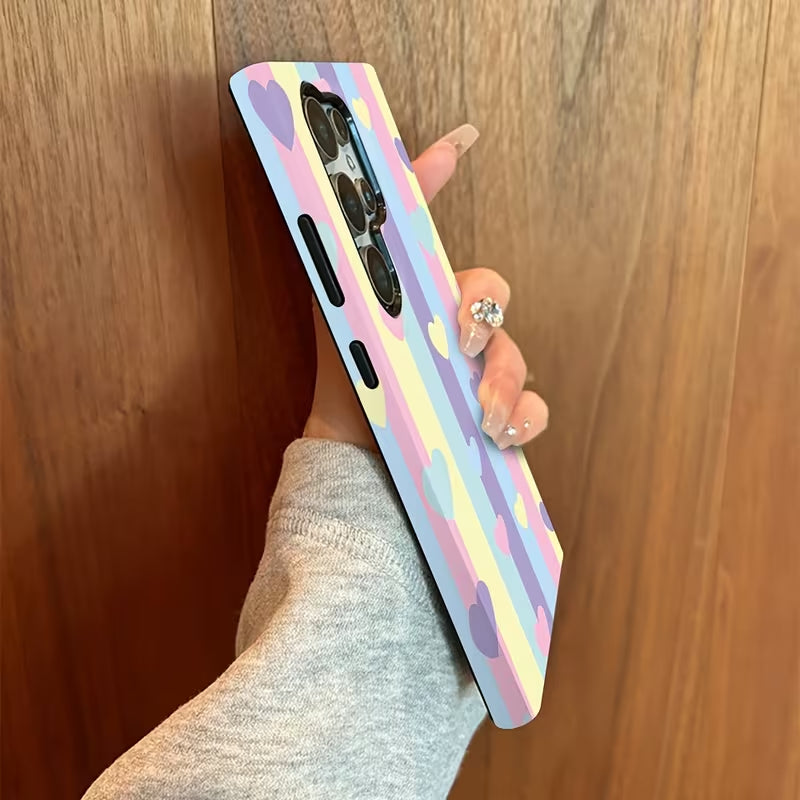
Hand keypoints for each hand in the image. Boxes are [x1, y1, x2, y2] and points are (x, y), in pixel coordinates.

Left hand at [303, 125, 548, 451]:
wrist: (356, 451)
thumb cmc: (352, 374)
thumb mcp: (341, 309)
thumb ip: (351, 255)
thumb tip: (338, 185)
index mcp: (422, 299)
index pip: (429, 226)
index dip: (438, 183)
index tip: (451, 140)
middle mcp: (455, 328)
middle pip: (491, 295)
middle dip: (481, 311)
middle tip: (461, 339)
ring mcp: (477, 371)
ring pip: (514, 356)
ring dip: (504, 380)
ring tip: (482, 412)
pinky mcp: (494, 415)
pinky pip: (531, 409)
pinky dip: (524, 418)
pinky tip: (501, 433)